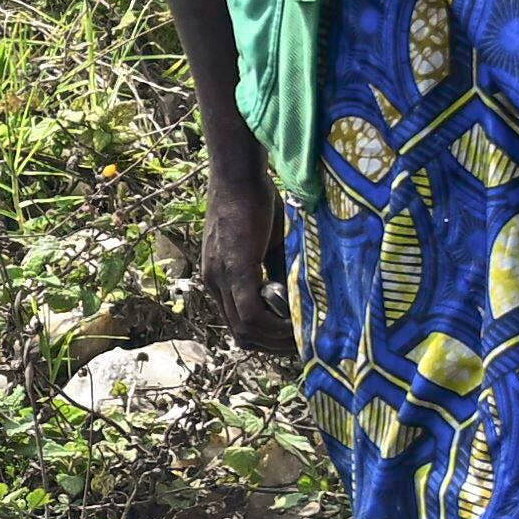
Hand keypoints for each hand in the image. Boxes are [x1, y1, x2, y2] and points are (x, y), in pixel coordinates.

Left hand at [192, 173, 299, 356]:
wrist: (239, 173)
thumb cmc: (256, 202)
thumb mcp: (268, 246)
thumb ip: (277, 274)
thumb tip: (297, 301)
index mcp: (220, 280)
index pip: (239, 326)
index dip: (267, 338)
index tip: (294, 339)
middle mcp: (214, 284)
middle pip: (241, 335)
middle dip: (273, 345)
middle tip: (303, 343)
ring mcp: (220, 278)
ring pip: (245, 330)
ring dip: (276, 339)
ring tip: (303, 334)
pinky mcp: (233, 269)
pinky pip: (250, 314)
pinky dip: (273, 325)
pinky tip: (295, 321)